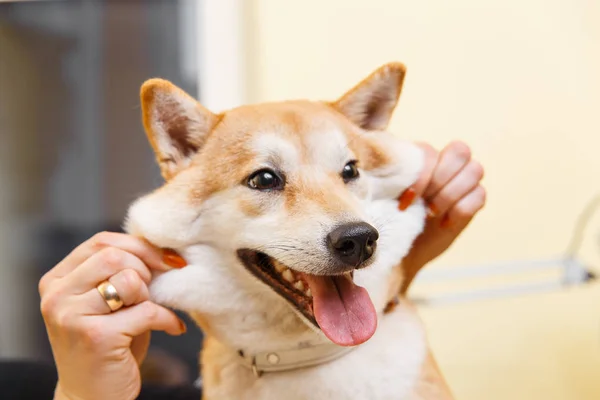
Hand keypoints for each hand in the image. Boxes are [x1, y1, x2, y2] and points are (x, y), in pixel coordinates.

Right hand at [39, 232, 186, 399]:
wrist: (92, 396)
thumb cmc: (108, 342)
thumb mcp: (107, 300)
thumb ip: (121, 271)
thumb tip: (165, 249)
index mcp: (57, 280)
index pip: (102, 241)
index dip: (139, 246)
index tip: (167, 259)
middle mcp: (57, 296)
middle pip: (114, 256)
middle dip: (145, 269)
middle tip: (154, 290)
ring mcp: (72, 317)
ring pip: (128, 280)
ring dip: (149, 295)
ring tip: (149, 311)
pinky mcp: (97, 337)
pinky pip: (147, 311)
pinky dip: (168, 318)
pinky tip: (173, 327)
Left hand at [399, 141, 485, 292]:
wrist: (405, 246)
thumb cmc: (392, 217)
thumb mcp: (387, 197)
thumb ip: (391, 180)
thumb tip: (383, 175)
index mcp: (422, 156)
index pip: (430, 151)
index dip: (420, 176)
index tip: (406, 201)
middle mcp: (446, 161)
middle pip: (460, 150)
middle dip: (440, 180)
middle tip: (424, 204)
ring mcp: (464, 179)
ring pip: (475, 169)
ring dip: (450, 194)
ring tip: (431, 213)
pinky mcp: (475, 198)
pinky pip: (479, 195)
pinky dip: (460, 210)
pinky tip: (444, 223)